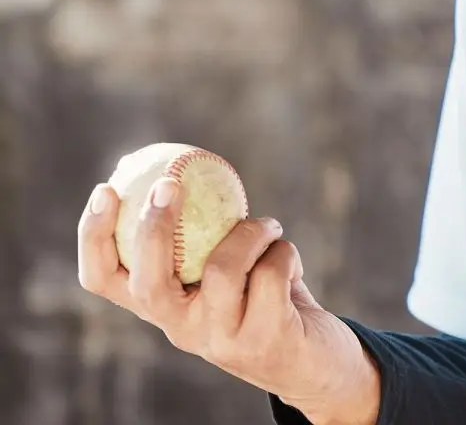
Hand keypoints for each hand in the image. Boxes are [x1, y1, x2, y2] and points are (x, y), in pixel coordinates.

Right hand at [78, 178, 380, 423]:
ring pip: (222, 269)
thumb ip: (203, 229)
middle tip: (168, 183)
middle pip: (148, 283)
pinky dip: (284, 251)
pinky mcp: (264, 339)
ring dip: (251, 231)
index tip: (105, 189)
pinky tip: (289, 262)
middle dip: (153, 229)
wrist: (312, 357)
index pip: (104, 280)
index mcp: (163, 306)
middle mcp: (181, 329)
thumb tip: (170, 166)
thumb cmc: (264, 292)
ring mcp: (221, 339)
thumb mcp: (225, 261)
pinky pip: (271, 271)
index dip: (94, 237)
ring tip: (269, 226)